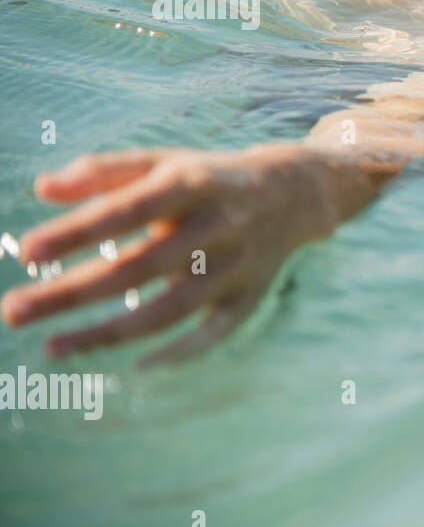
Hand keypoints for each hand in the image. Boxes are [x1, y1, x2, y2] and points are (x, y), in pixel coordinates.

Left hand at [1, 144, 338, 366]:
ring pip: (169, 311)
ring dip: (107, 334)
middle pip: (138, 268)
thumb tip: (43, 188)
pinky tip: (130, 365)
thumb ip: (103, 171)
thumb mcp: (163, 161)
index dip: (78, 232)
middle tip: (12, 312)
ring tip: (51, 347)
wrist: (293, 193)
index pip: (127, 210)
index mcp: (192, 183)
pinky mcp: (251, 297)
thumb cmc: (207, 177)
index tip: (27, 252)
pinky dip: (175, 354)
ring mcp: (237, 267)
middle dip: (73, 293)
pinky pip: (211, 335)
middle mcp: (218, 226)